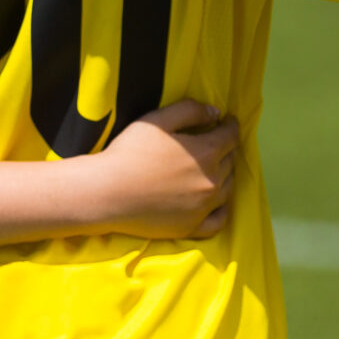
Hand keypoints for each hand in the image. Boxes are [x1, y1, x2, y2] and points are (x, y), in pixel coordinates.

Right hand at [88, 100, 238, 239]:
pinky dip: (222, 208)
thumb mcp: (158, 120)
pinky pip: (219, 220)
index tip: (228, 121)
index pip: (230, 136)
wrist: (107, 193)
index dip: (231, 125)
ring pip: (227, 188)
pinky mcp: (191, 228)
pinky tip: (216, 202)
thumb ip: (190, 111)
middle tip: (218, 142)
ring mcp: (203, 207)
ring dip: (225, 174)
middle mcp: (211, 181)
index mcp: (206, 153)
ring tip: (216, 168)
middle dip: (226, 148)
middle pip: (229, 161)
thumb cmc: (130, 152)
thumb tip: (216, 112)